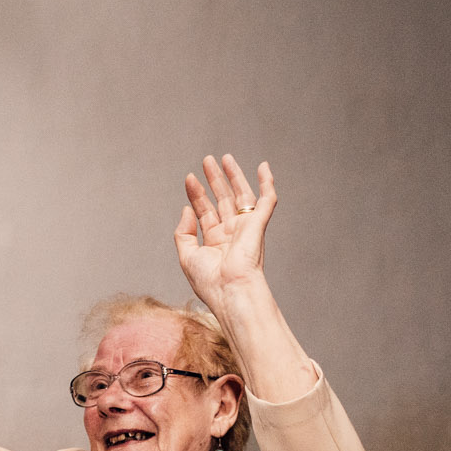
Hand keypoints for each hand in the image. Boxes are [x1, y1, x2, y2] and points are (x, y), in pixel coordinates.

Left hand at [174, 155, 275, 312]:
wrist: (231, 292)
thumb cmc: (210, 283)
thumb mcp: (187, 256)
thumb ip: (183, 232)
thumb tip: (187, 209)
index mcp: (215, 242)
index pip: (206, 211)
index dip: (197, 194)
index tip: (189, 178)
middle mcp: (231, 234)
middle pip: (223, 199)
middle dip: (215, 180)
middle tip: (207, 160)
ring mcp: (246, 228)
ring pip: (241, 196)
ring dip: (234, 176)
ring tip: (224, 158)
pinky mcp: (258, 226)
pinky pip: (267, 201)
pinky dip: (267, 183)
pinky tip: (264, 167)